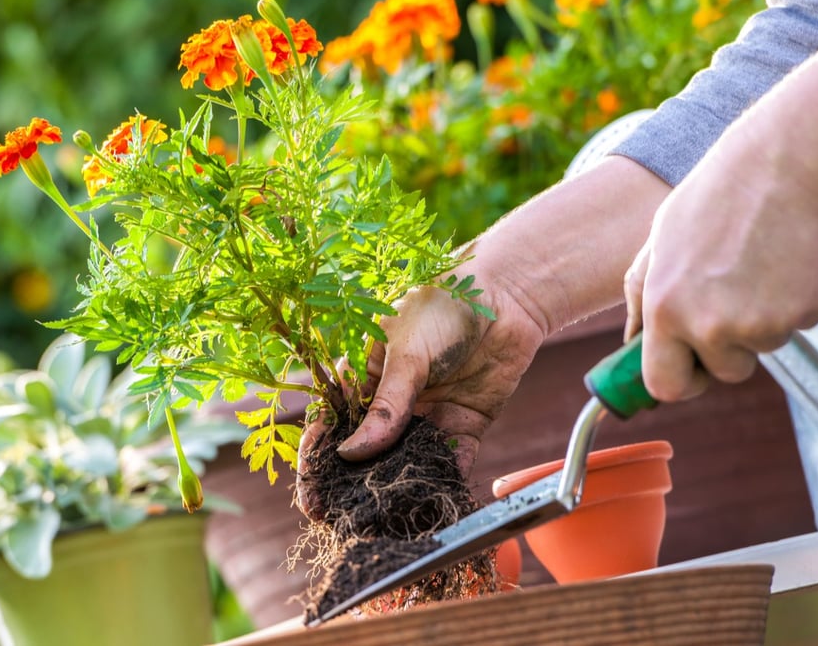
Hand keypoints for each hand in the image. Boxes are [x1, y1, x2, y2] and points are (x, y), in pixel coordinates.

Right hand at [295, 274, 546, 518]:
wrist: (506, 294)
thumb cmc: (442, 305)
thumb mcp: (405, 352)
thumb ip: (385, 406)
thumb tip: (351, 454)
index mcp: (364, 376)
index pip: (331, 424)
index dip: (318, 459)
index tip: (311, 494)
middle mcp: (391, 402)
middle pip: (364, 452)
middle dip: (351, 486)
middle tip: (340, 520)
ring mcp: (426, 416)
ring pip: (404, 462)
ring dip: (394, 490)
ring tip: (381, 523)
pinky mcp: (463, 426)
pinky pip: (449, 462)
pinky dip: (441, 484)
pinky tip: (431, 507)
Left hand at [623, 9, 817, 403]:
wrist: (787, 164)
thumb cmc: (718, 197)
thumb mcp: (660, 241)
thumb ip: (642, 296)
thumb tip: (631, 341)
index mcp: (664, 308)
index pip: (664, 384)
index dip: (680, 381)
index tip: (691, 369)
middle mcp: (707, 325)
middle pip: (723, 373)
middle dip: (729, 353)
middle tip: (735, 302)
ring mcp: (758, 325)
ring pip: (762, 347)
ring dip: (763, 319)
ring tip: (758, 264)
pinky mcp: (802, 314)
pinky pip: (796, 325)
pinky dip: (794, 302)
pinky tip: (786, 260)